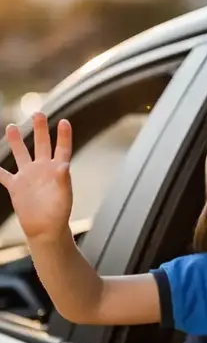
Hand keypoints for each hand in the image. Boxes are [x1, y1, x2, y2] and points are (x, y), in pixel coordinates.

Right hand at [0, 113, 72, 240]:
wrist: (46, 229)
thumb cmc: (59, 213)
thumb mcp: (64, 196)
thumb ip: (63, 180)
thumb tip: (64, 166)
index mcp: (57, 170)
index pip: (62, 149)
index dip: (63, 135)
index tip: (64, 121)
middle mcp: (42, 169)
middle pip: (41, 145)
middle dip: (39, 129)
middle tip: (37, 113)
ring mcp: (28, 176)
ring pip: (20, 154)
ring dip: (15, 141)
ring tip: (11, 126)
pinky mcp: (15, 186)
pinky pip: (1, 174)